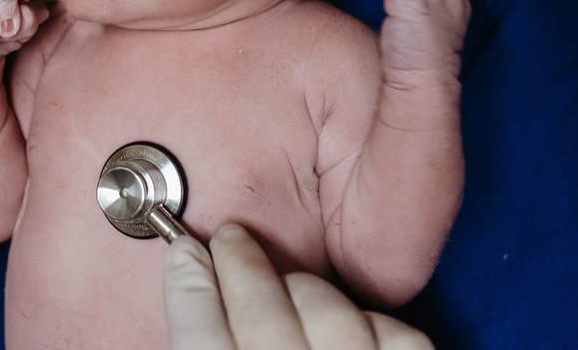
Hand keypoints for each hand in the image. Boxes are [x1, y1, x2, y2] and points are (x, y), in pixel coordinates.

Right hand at [163, 224, 432, 348]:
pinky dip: (371, 319)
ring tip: (285, 277)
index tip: (183, 253)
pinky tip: (351, 316)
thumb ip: (212, 340)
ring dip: (300, 286)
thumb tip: (188, 279)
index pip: (201, 336)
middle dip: (237, 262)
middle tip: (228, 238)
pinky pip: (394, 333)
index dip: (187, 286)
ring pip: (325, 312)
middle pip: (258, 313)